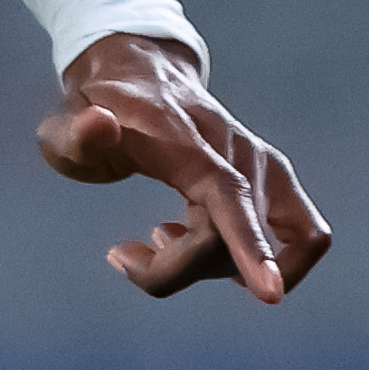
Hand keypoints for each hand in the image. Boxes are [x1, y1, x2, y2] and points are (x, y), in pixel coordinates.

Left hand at [36, 33, 330, 305]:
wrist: (141, 75)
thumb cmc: (95, 112)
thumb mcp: (63, 125)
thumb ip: (73, 134)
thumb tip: (98, 125)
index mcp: (183, 135)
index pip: (226, 192)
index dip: (247, 243)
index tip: (270, 294)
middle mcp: (236, 147)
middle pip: (229, 236)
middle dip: (173, 268)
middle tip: (124, 257)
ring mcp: (265, 163)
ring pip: (263, 245)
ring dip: (206, 266)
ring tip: (160, 238)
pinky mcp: (279, 180)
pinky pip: (305, 237)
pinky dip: (265, 261)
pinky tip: (215, 252)